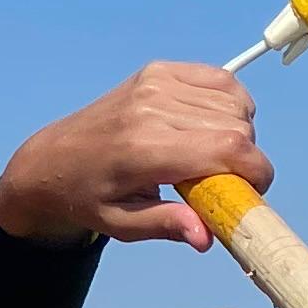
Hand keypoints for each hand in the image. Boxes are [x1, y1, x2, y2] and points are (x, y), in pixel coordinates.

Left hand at [0, 63, 272, 250]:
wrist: (51, 160)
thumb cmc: (88, 197)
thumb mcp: (122, 224)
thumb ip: (166, 225)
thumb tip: (206, 236)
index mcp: (144, 150)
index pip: (228, 150)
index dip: (256, 172)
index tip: (252, 191)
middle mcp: (151, 110)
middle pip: (237, 128)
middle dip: (244, 158)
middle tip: (220, 178)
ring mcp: (155, 84)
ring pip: (235, 103)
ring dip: (238, 131)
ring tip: (209, 153)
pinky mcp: (158, 71)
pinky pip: (220, 81)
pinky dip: (229, 103)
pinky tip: (209, 125)